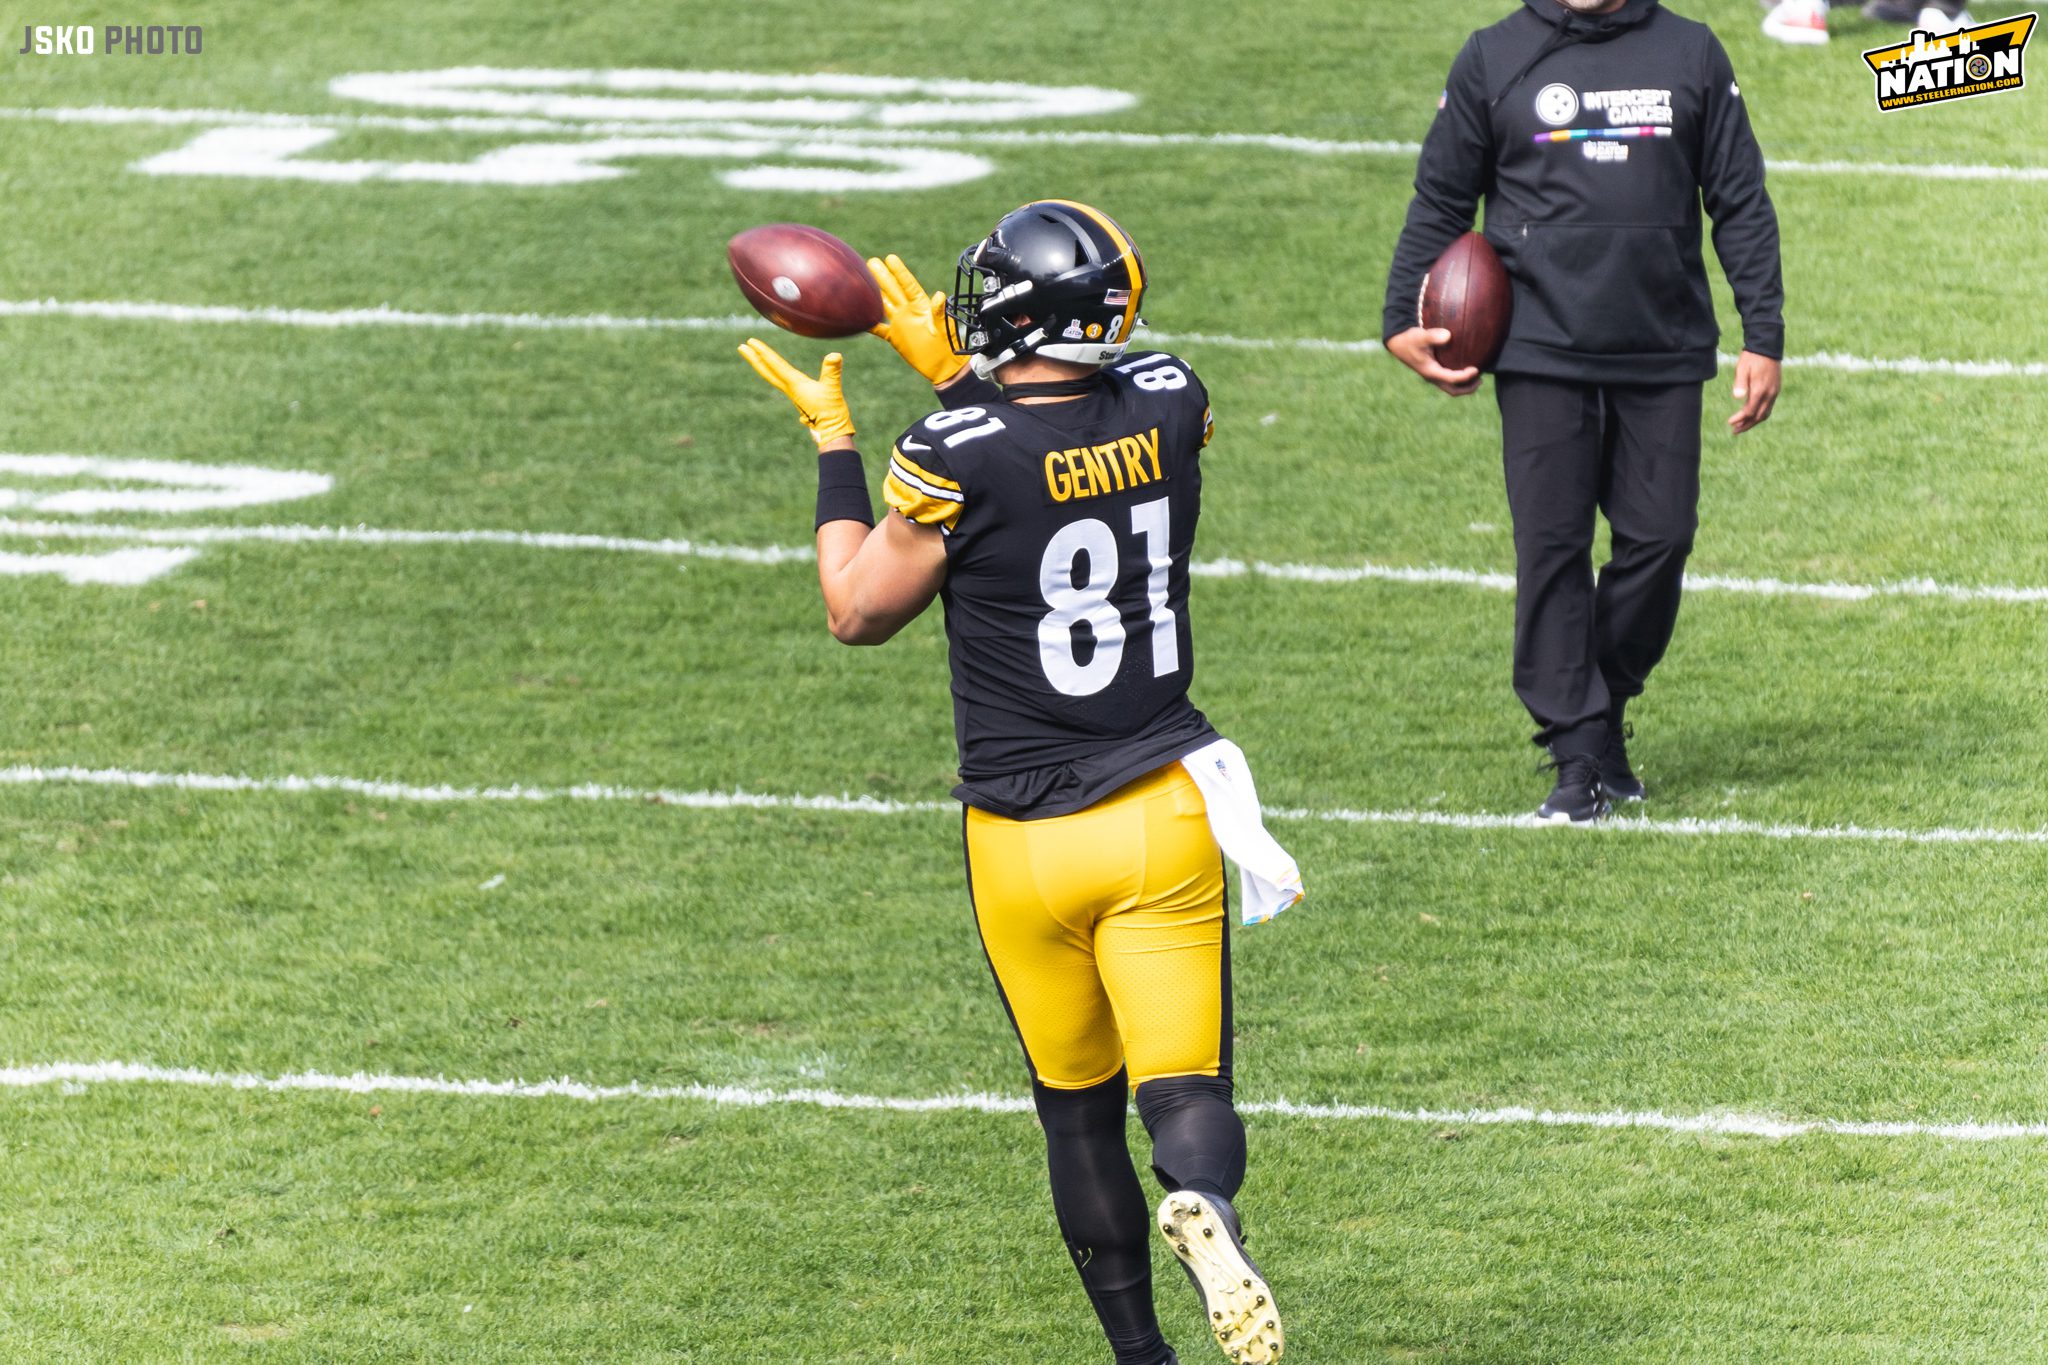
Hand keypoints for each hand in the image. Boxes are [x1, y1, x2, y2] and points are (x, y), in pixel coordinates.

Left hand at [738, 339, 856, 448]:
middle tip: (741, 346)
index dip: (763, 352)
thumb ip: (832, 372)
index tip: (750, 342)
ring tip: (753, 355)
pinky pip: (780, 381)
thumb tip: (835, 355)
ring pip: (772, 376)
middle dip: (754, 358)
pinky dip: (773, 373)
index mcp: (795, 385)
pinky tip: (775, 371)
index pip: (776, 365)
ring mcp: (793, 393)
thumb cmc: (832, 412)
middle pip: (767, 371)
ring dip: (761, 365)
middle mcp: (790, 388)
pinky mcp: (798, 397)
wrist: (831, 432)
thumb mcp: (833, 390)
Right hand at [866, 253, 965, 386]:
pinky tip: (857, 317)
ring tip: (862, 280)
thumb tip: (939, 295)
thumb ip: (939, 313)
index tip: (890, 258)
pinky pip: (878, 328)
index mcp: (921, 306)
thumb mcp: (944, 328)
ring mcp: (901, 323)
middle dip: (882, 276)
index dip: (899, 271)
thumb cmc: (948, 346)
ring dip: (874, 293)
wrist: (944, 367)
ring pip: (884, 304)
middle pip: (893, 290)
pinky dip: (868, 323)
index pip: (908, 285)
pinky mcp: (895, 337)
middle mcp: (909, 311)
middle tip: (871, 261)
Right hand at [1385, 327, 1480, 395]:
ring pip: (1450, 387)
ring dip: (1464, 385)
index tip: (1476, 369)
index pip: (1452, 379)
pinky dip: (1459, 379)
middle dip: (1467, 388)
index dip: (1465, 376)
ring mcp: (1432, 376)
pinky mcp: (1433, 372)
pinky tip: (1465, 368)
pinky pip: (1448, 380)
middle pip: (1453, 390)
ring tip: (1476, 376)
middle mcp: (1432, 377)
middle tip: (1480, 379)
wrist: (1398, 343)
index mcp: (1431, 372)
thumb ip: (1433, 336)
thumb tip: (1448, 336)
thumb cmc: (1410, 339)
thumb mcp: (1421, 336)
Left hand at [1728, 351, 1780, 433]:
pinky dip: (1760, 414)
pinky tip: (1751, 415)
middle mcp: (1770, 393)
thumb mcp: (1742, 368)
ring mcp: (1774, 392)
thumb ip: (1740, 383)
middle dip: (1747, 425)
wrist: (1767, 347)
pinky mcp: (1776, 389)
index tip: (1730, 422)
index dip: (1740, 419)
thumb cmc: (1751, 358)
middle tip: (1735, 431)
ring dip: (1753, 421)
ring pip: (1765, 413)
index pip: (1750, 411)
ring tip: (1742, 426)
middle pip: (1759, 416)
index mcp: (1760, 390)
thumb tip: (1737, 397)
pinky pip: (1769, 407)